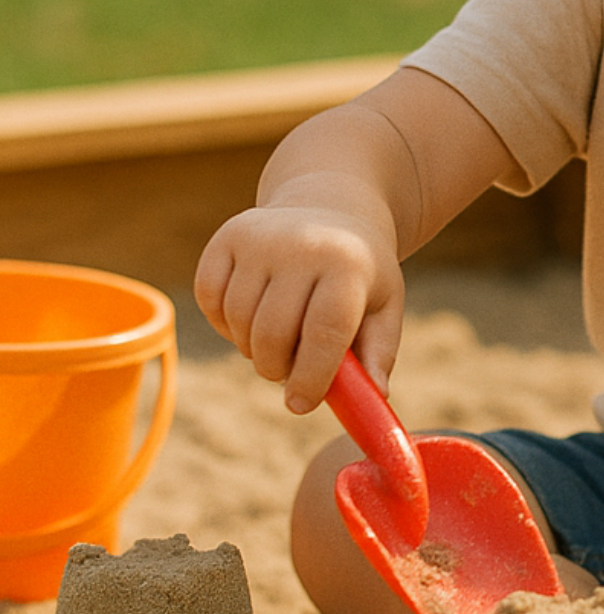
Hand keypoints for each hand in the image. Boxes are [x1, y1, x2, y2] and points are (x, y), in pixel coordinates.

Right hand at [194, 205, 403, 414]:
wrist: (331, 210)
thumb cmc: (359, 274)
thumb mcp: (384, 306)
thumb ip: (379, 353)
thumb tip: (375, 397)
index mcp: (348, 265)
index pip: (324, 331)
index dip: (311, 376)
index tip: (301, 404)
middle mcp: (302, 246)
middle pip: (272, 332)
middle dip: (276, 368)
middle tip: (289, 371)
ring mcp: (261, 238)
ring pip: (238, 320)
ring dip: (252, 347)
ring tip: (278, 339)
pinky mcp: (228, 237)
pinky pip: (208, 298)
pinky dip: (223, 321)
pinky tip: (251, 316)